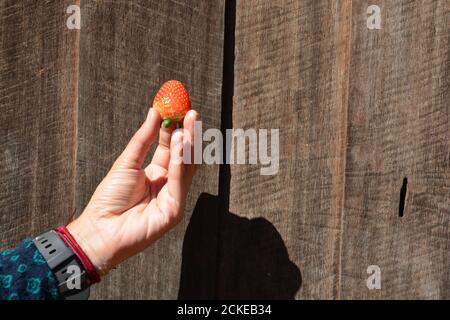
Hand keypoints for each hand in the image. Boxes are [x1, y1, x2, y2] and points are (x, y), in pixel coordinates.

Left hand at [67, 108, 198, 274]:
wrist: (100, 229)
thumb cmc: (109, 199)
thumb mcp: (126, 162)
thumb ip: (143, 139)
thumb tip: (154, 112)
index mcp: (157, 174)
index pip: (172, 148)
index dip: (175, 128)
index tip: (177, 108)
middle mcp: (168, 185)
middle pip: (184, 156)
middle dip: (189, 133)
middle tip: (191, 111)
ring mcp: (173, 198)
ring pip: (187, 167)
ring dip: (189, 143)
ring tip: (188, 120)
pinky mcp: (174, 210)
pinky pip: (180, 181)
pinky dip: (181, 160)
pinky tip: (180, 140)